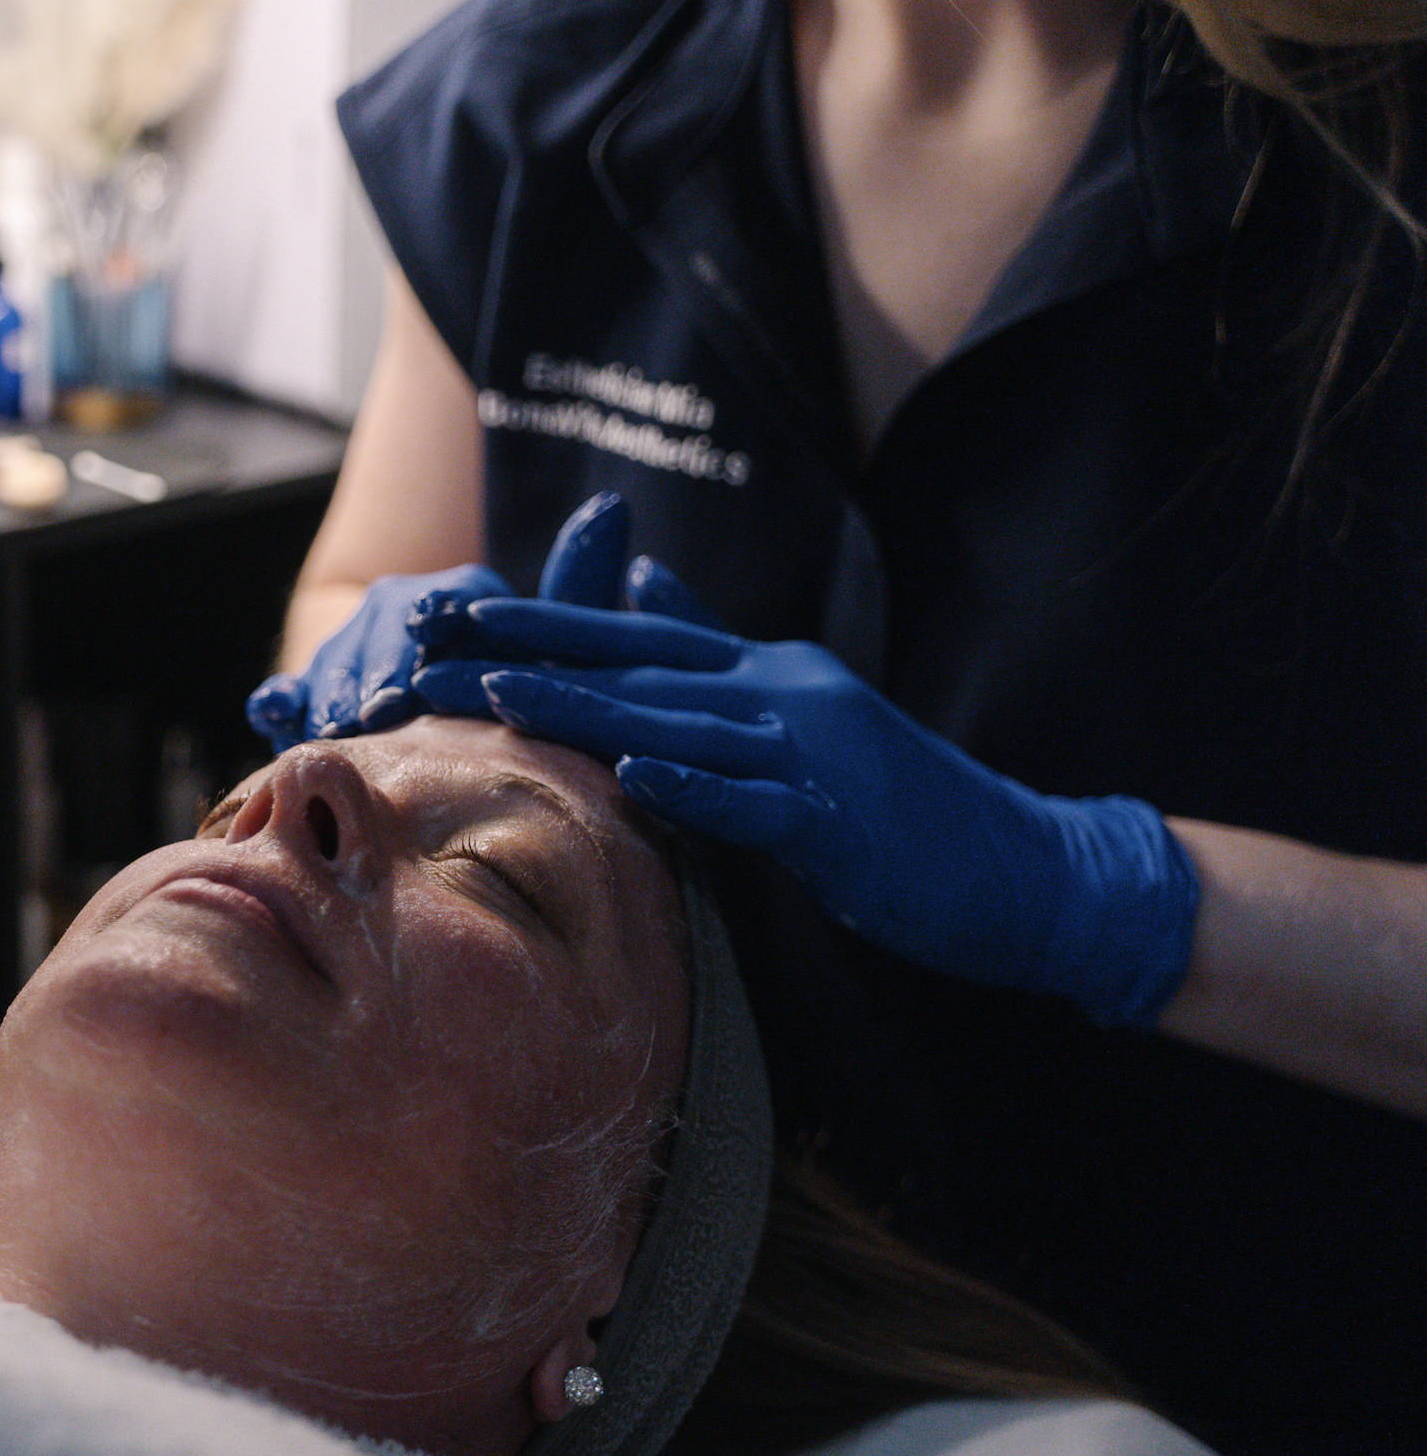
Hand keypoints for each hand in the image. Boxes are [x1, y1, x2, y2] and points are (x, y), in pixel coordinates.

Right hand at [249, 494, 637, 752]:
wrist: (453, 710)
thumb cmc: (527, 684)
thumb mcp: (558, 638)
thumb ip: (580, 582)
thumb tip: (611, 504)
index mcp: (464, 594)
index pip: (444, 605)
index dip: (427, 634)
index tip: (419, 667)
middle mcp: (400, 609)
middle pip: (379, 635)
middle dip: (375, 673)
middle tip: (378, 712)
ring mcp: (350, 646)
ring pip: (332, 662)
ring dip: (331, 693)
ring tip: (336, 730)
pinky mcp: (310, 688)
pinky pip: (287, 690)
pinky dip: (280, 700)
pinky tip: (275, 710)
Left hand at [412, 559, 1201, 1026]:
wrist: (1023, 866)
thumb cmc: (898, 805)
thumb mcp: (798, 713)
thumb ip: (716, 653)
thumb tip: (641, 588)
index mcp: (763, 675)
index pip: (633, 641)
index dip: (542, 625)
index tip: (453, 614)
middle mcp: (779, 694)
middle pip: (634, 669)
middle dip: (528, 655)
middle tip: (432, 645)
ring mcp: (811, 753)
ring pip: (676, 723)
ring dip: (583, 708)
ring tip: (497, 694)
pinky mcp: (841, 820)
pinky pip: (755, 802)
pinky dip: (694, 787)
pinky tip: (632, 777)